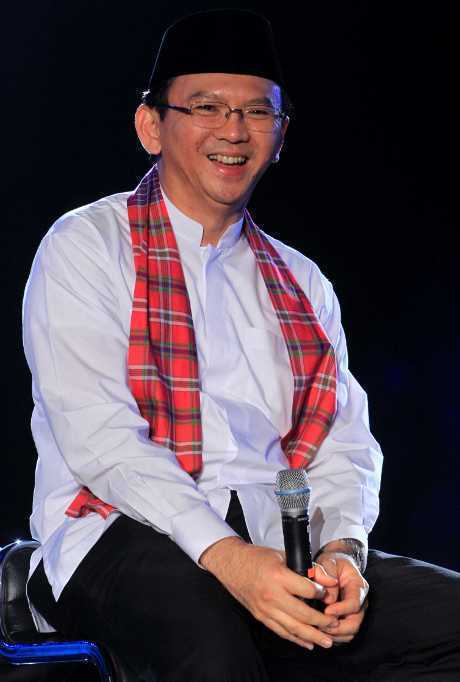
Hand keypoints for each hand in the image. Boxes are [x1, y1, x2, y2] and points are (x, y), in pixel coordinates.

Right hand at [199, 537, 340, 650]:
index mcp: (278, 576)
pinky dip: (296, 639)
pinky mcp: (261, 616)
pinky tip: (308, 643)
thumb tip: (322, 577)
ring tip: (327, 641)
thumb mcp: (280, 555)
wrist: (231, 564)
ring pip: (293, 627)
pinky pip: (281, 631)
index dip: (320, 593)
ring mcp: (265, 609)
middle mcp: (272, 595)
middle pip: (303, 614)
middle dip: (322, 621)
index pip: (306, 590)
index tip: (327, 594)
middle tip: (335, 624)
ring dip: (312, 636)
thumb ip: (301, 567)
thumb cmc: (256, 557)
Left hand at [314, 551, 368, 644]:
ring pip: (350, 633)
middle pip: (355, 623)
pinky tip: (320, 631)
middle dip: (337, 628)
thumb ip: (325, 573)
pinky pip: (344, 635)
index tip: (326, 610)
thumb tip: (328, 598)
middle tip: (320, 624)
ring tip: (318, 629)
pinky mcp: (349, 620)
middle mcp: (361, 602)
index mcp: (358, 586)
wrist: (337, 564)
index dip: (340, 610)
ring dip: (334, 635)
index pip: (354, 603)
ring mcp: (356, 613)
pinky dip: (333, 637)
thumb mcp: (328, 561)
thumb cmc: (332, 563)